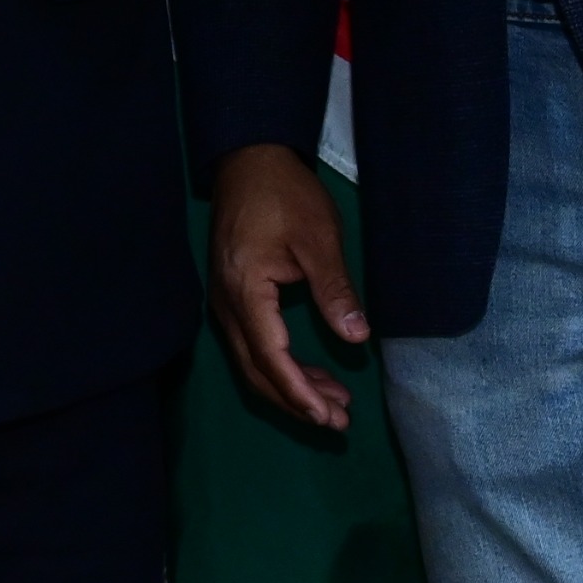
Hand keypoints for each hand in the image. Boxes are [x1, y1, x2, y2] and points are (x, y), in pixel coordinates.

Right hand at [208, 142, 368, 430]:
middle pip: (256, 369)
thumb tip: (357, 338)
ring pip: (252, 362)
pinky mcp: (233, 297)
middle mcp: (227, 304)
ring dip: (291, 387)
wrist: (249, 159)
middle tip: (338, 422)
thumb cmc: (285, 194)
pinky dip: (282, 366)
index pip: (269, 355)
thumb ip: (334, 288)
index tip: (328, 416)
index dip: (298, 390)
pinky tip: (311, 373)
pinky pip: (253, 345)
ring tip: (334, 405)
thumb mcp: (319, 238)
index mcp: (245, 289)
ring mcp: (226, 302)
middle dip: (296, 400)